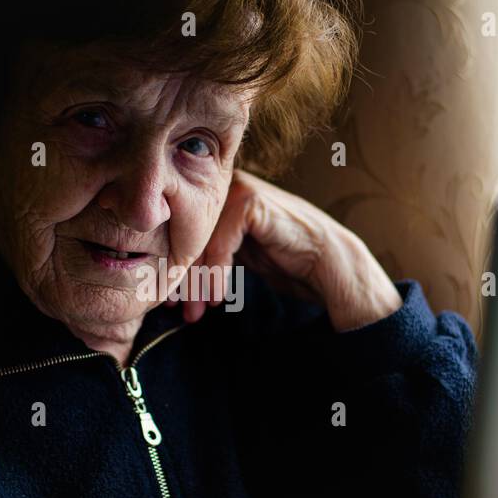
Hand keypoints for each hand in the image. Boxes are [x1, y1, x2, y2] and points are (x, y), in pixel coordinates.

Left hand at [178, 168, 402, 329]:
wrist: (327, 262)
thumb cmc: (284, 260)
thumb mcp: (237, 256)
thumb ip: (208, 256)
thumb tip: (172, 280)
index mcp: (217, 196)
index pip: (185, 235)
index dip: (178, 271)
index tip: (170, 303)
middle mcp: (223, 186)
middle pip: (189, 237)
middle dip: (185, 279)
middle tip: (179, 311)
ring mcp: (236, 189)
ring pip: (201, 241)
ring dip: (198, 281)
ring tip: (197, 310)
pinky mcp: (249, 200)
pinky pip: (220, 243)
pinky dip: (216, 273)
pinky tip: (218, 298)